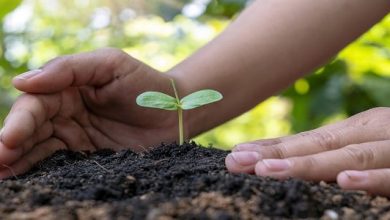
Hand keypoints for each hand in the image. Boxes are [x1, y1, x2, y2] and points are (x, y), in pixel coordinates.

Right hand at [0, 48, 179, 177]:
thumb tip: (21, 81)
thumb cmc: (144, 83)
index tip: (8, 140)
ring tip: (2, 177)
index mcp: (66, 90)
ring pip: (40, 151)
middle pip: (30, 131)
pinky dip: (43, 173)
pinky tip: (27, 182)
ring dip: (18, 164)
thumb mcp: (109, 64)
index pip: (35, 105)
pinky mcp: (89, 158)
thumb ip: (68, 69)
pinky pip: (61, 166)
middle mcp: (66, 115)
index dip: (19, 122)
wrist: (175, 112)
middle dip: (10, 147)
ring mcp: (76, 139)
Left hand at [226, 107, 389, 196]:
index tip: (235, 155)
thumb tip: (281, 162)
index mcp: (354, 131)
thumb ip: (329, 155)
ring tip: (268, 170)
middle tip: (238, 162)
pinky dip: (371, 179)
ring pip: (349, 157)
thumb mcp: (360, 147)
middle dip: (276, 154)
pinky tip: (344, 182)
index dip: (270, 147)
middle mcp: (371, 134)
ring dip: (308, 165)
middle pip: (317, 145)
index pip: (304, 139)